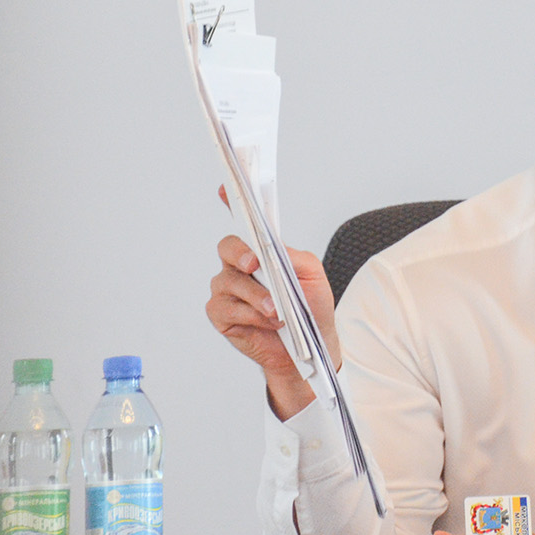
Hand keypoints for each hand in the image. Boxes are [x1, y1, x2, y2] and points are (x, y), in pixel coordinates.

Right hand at [206, 190, 339, 419]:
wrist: (308, 347)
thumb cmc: (310, 306)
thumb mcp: (313, 275)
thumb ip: (294, 257)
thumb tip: (273, 249)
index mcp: (262, 250)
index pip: (244, 222)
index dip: (232, 202)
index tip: (225, 187)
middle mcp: (240, 265)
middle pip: (228, 246)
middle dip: (241, 254)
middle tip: (255, 265)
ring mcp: (227, 289)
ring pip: (228, 281)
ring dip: (256, 296)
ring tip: (277, 310)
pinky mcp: (221, 314)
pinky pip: (226, 307)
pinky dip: (249, 315)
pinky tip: (267, 322)